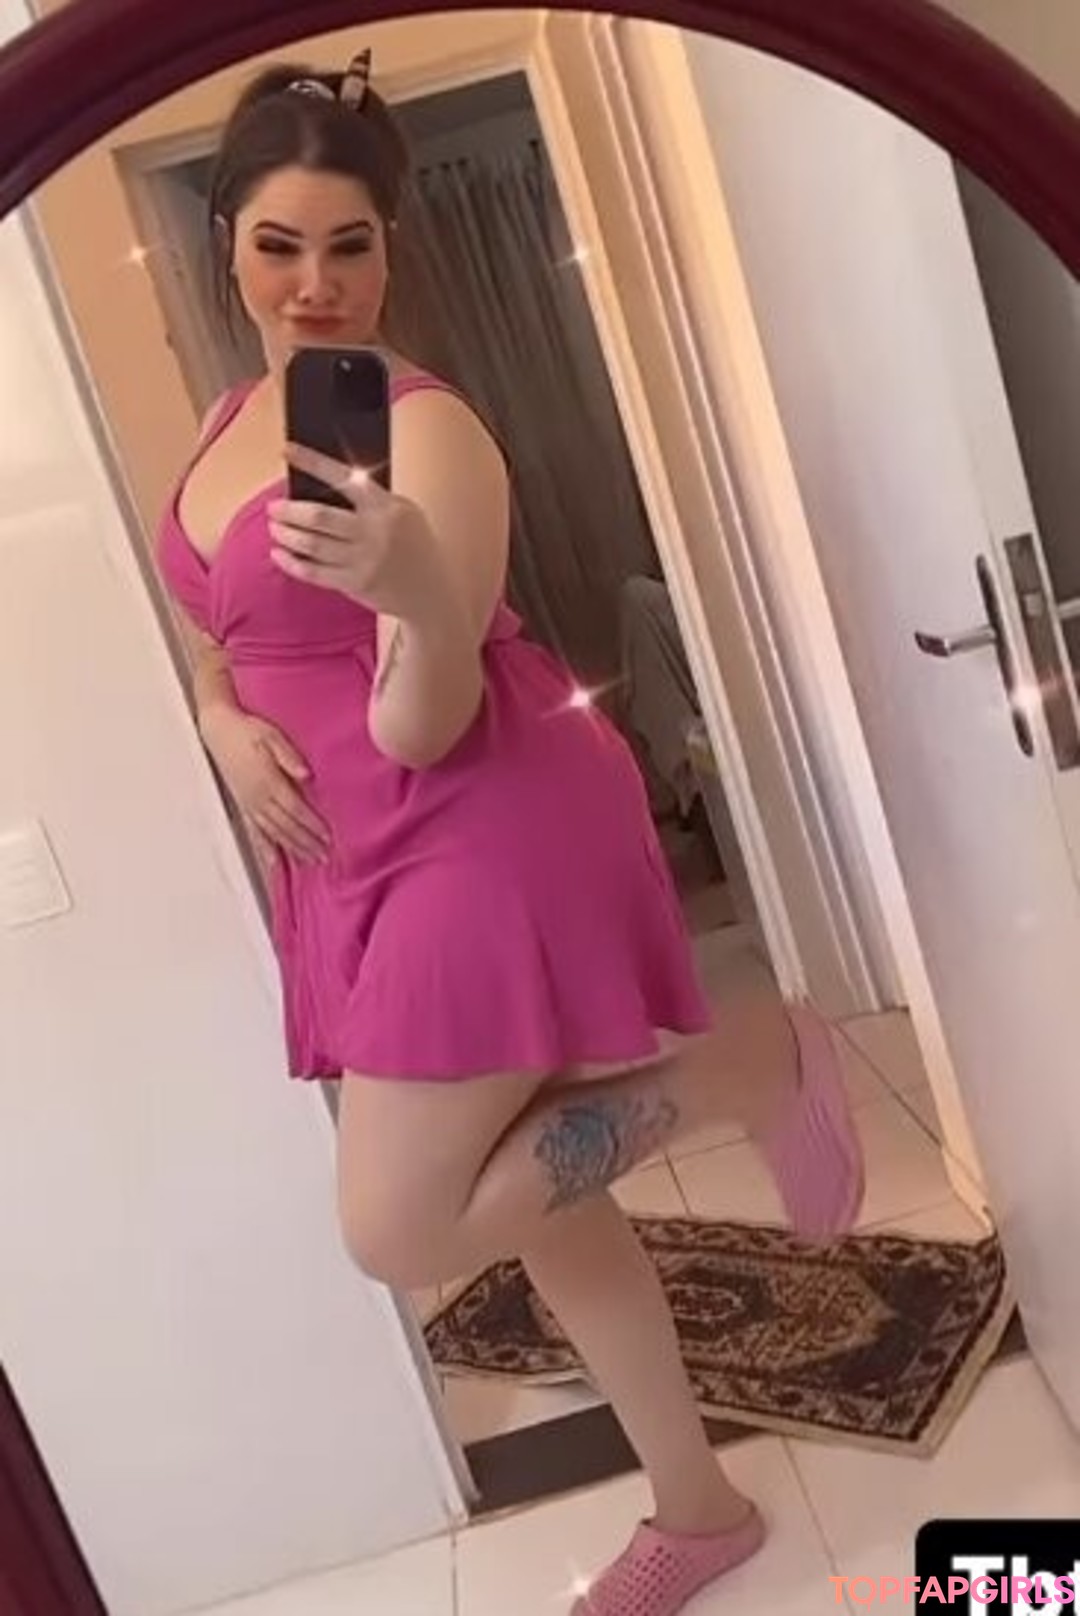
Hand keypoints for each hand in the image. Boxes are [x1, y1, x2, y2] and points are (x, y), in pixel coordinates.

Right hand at [200, 705, 330, 866]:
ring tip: (309, 861)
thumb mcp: (271, 735)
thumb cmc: (247, 730)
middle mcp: (258, 797)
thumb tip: (306, 775)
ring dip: (292, 849)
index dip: (312, 824)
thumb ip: (289, 756)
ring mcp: (249, 803)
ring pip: (273, 833)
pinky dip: (265, 848)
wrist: (218, 730)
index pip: (295, 808)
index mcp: (268, 780)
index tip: (328, 836)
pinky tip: (274, 861)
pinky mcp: (242, 805)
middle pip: (286, 826)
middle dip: (306, 843)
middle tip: (324, 857)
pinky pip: (255, 831)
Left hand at [267, 443, 448, 622]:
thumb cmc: (413, 546)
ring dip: (286, 534)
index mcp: (387, 506)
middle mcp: (374, 532)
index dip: (312, 461)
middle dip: (289, 511)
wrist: (432, 593)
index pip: (343, 476)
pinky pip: (313, 572)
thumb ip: (370, 499)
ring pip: (311, 544)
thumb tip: (321, 486)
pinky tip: (280, 554)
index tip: (286, 450)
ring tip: (275, 528)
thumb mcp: (404, 513)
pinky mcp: (355, 584)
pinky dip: (291, 563)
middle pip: (318, 517)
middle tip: (274, 507)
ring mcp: (364, 560)